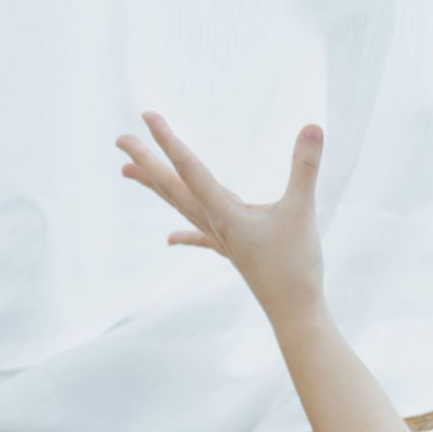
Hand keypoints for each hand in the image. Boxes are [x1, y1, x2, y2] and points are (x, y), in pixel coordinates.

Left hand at [116, 110, 324, 321]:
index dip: (168, 140)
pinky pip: (201, 237)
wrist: (296, 316)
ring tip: (127, 172)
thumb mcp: (302, 211)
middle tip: (119, 139)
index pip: (190, 168)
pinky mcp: (233, 252)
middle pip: (172, 187)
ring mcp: (222, 239)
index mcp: (224, 214)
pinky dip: (184, 234)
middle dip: (146, 161)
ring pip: (180, 206)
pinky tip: (169, 238)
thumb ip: (305, 168)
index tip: (147, 116)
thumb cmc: (297, 268)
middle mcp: (215, 224)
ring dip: (156, 186)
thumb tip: (313, 126)